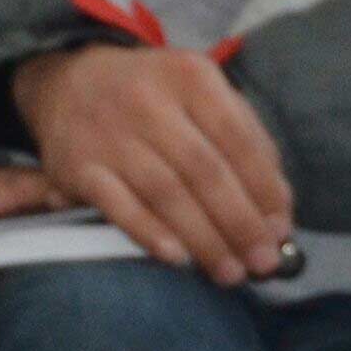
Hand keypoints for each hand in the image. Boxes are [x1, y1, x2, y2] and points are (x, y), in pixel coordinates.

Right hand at [4, 42, 292, 281]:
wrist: (67, 83)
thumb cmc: (154, 99)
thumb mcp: (201, 94)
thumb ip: (246, 139)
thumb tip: (278, 204)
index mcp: (191, 78)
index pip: (238, 139)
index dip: (264, 189)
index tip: (282, 228)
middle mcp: (148, 101)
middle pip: (205, 170)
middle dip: (240, 223)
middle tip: (263, 261)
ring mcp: (109, 134)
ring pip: (166, 193)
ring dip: (204, 239)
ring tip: (230, 272)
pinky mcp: (77, 166)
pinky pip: (119, 206)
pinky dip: (150, 234)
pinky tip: (179, 258)